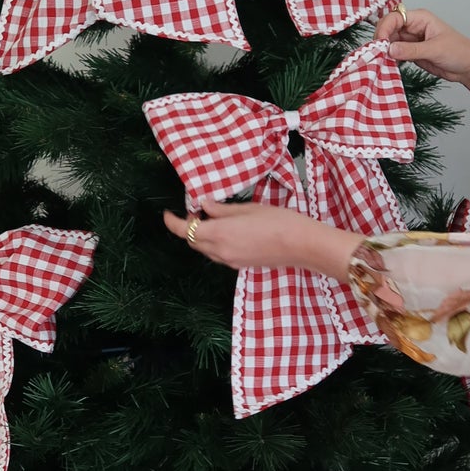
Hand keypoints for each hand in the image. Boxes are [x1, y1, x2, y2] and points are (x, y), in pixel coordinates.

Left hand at [162, 200, 361, 280]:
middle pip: (192, 241)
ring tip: (211, 219)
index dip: (172, 222)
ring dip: (201, 236)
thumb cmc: (278, 220)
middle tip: (196, 211)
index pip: (184, 230)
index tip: (168, 213)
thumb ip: (221, 210)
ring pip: (204, 249)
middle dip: (188, 227)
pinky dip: (214, 243)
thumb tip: (203, 205)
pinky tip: (226, 232)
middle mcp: (220, 250)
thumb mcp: (247, 209)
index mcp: (219, 233)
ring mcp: (230, 261)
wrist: (301, 244)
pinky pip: (218, 255)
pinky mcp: (240, 265)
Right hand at [375, 6, 469, 81]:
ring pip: (389, 42)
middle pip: (388, 28)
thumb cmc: (459, 51)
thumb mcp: (435, 49)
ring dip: (384, 51)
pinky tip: (388, 65)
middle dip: (382, 40)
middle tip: (378, 54)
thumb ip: (411, 49)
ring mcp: (411, 40)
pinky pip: (394, 53)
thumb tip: (389, 48)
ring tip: (381, 61)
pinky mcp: (410, 52)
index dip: (384, 28)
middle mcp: (413, 26)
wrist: (468, 67)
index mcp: (420, 18)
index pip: (394, 17)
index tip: (380, 43)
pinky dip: (389, 59)